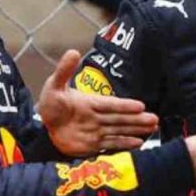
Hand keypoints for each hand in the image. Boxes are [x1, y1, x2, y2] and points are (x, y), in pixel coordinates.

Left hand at [37, 50, 157, 156]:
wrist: (41, 127)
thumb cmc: (50, 104)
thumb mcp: (55, 85)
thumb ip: (64, 71)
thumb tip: (73, 51)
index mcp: (91, 102)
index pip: (111, 104)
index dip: (125, 105)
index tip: (141, 106)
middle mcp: (97, 116)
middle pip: (120, 118)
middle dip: (137, 119)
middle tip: (154, 119)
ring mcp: (96, 131)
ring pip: (120, 130)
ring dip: (136, 129)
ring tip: (153, 128)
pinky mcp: (93, 144)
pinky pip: (111, 144)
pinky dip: (125, 143)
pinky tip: (139, 142)